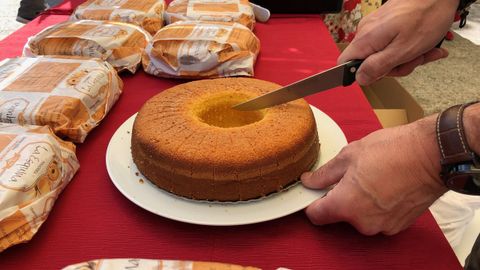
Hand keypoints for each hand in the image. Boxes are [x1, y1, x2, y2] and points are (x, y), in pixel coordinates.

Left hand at [301, 116, 447, 234]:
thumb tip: (309, 181)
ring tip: (371, 179)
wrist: (432, 155)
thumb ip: (324, 173)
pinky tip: (385, 186)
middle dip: (339, 198)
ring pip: (359, 217)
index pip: (316, 216)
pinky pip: (377, 218)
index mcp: (345, 205)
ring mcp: (382, 226)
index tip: (316, 192)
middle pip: (338, 216)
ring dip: (359, 203)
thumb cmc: (392, 151)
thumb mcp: (349, 155)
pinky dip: (377, 207)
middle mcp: (362, 222)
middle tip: (350, 176)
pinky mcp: (398, 225)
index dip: (312, 203)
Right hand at [338, 0, 458, 84]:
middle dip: (394, 67)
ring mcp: (377, 27)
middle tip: (412, 61)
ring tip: (424, 52)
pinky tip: (425, 47)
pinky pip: (392, 44)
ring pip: (384, 54)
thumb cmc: (426, 17)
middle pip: (369, 63)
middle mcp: (366, 32)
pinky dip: (409, 48)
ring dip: (407, 58)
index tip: (379, 75)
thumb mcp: (402, 50)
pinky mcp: (387, 24)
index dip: (359, 74)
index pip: (344, 64)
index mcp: (366, 40)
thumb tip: (360, 79)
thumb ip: (377, 66)